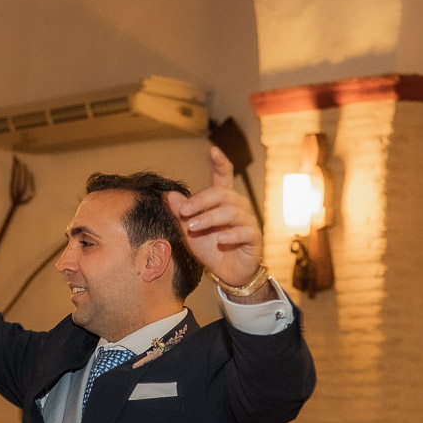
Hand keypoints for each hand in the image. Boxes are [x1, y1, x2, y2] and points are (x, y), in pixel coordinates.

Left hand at [165, 144, 261, 290]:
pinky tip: (220, 239)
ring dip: (209, 218)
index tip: (212, 149)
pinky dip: (231, 234)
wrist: (226, 273)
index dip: (220, 162)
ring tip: (192, 227)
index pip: (224, 176)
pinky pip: (244, 231)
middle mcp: (238, 207)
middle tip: (184, 211)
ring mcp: (248, 221)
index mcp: (223, 201)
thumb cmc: (210, 248)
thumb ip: (181, 213)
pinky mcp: (253, 238)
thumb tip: (169, 195)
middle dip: (201, 201)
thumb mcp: (190, 231)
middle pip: (222, 194)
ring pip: (231, 212)